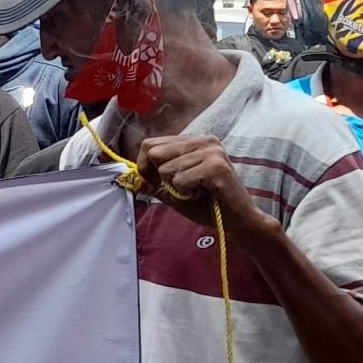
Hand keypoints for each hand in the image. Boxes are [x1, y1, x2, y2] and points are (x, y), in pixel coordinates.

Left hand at [134, 134, 260, 231]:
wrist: (238, 222)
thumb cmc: (207, 205)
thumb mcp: (173, 192)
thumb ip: (151, 182)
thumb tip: (124, 178)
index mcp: (194, 140)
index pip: (150, 144)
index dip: (145, 166)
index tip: (157, 182)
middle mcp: (204, 140)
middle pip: (154, 152)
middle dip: (160, 178)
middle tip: (183, 188)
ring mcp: (212, 151)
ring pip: (166, 169)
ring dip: (177, 188)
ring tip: (198, 191)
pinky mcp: (216, 166)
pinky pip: (180, 181)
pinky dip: (187, 194)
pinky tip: (205, 194)